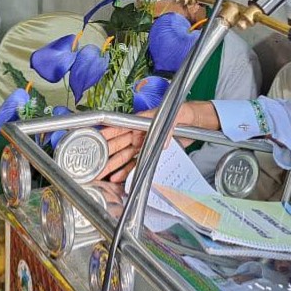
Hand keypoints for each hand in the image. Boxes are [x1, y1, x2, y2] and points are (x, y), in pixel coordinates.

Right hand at [98, 101, 220, 182]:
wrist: (196, 121)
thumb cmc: (185, 112)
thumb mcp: (179, 114)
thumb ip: (171, 125)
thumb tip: (165, 140)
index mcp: (142, 121)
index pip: (121, 127)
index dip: (108, 133)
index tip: (95, 139)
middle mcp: (140, 133)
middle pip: (119, 144)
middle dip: (105, 153)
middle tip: (93, 162)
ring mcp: (144, 144)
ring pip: (125, 155)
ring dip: (114, 165)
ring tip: (103, 174)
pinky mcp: (152, 153)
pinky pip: (136, 163)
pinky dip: (127, 171)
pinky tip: (118, 178)